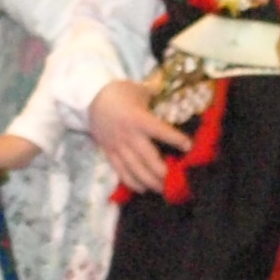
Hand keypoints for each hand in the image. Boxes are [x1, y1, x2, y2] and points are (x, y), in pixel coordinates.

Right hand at [88, 79, 195, 195]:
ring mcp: (118, 147)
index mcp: (139, 119)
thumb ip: (156, 96)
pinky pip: (121, 172)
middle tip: (175, 181)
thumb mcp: (139, 90)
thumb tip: (172, 96)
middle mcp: (130, 136)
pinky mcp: (109, 153)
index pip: (161, 131)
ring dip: (150, 182)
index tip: (189, 147)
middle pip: (149, 159)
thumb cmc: (119, 92)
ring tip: (161, 189)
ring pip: (135, 169)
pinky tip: (142, 189)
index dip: (176, 139)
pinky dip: (132, 182)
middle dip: (162, 172)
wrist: (90, 98)